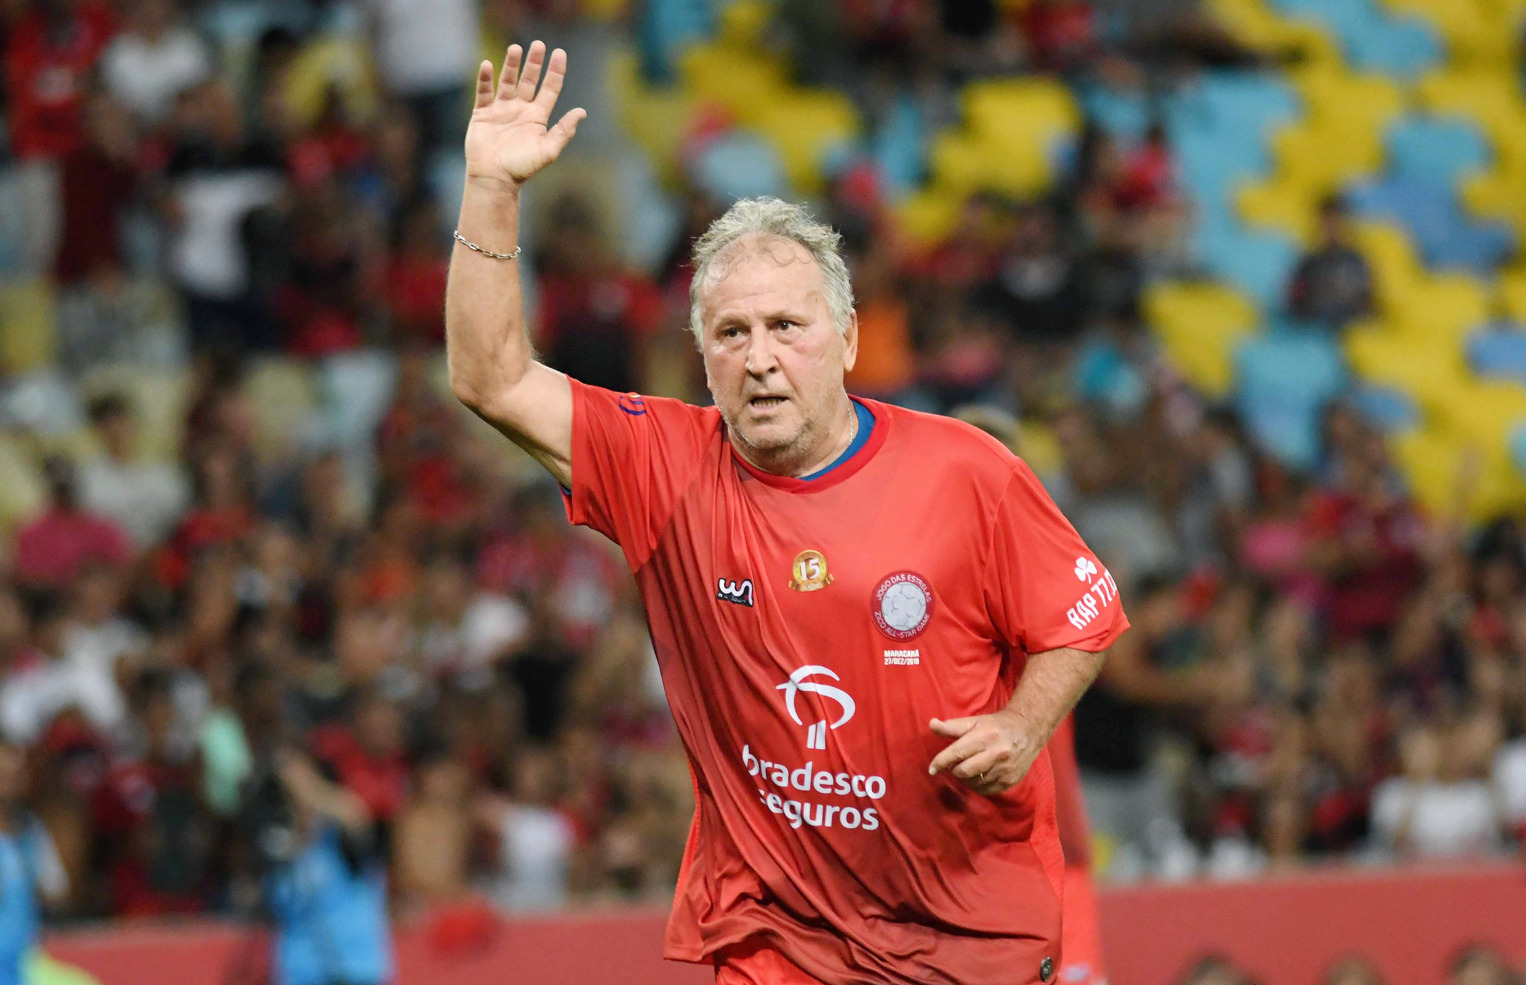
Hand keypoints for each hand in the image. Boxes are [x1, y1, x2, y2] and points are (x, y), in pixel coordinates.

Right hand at [465, 41, 585, 191]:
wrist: (495, 178)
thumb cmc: (522, 168)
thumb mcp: (548, 150)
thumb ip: (564, 131)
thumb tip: (582, 112)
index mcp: (538, 117)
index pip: (549, 88)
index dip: (555, 71)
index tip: (559, 53)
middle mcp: (521, 109)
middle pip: (529, 80)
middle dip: (534, 63)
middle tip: (538, 44)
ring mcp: (501, 109)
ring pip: (508, 81)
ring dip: (511, 65)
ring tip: (515, 48)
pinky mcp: (483, 113)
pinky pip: (484, 91)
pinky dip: (485, 78)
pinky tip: (488, 65)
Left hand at [928, 711, 1040, 796]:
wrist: (1027, 731)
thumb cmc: (995, 726)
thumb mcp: (974, 722)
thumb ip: (951, 726)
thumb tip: (932, 724)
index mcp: (985, 737)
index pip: (957, 753)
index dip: (941, 762)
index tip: (931, 769)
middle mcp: (996, 753)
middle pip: (964, 771)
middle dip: (954, 770)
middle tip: (954, 765)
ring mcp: (1005, 769)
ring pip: (974, 783)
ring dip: (965, 778)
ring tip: (968, 768)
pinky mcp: (1010, 781)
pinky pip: (986, 790)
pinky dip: (977, 785)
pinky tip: (979, 775)